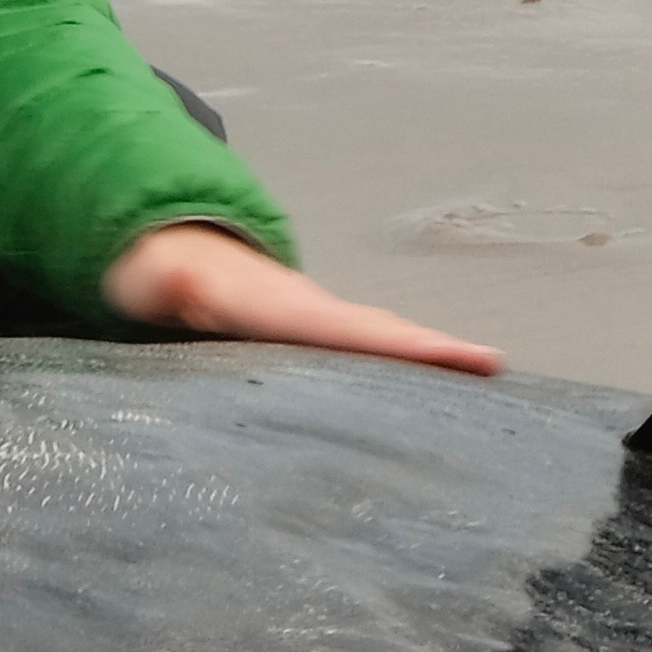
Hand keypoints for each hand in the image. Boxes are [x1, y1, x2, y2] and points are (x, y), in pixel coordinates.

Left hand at [100, 223, 503, 373]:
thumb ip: (171, 283)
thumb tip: (178, 280)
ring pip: (378, 341)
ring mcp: (313, 325)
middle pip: (381, 331)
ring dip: (426, 359)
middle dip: (434, 349)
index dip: (404, 343)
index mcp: (280, 305)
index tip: (460, 352)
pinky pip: (362, 354)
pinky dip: (401, 367)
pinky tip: (426, 401)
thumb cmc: (159, 276)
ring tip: (481, 379)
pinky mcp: (308, 342)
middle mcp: (309, 311)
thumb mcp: (158, 279)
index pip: (351, 328)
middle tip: (492, 366)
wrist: (163, 250)